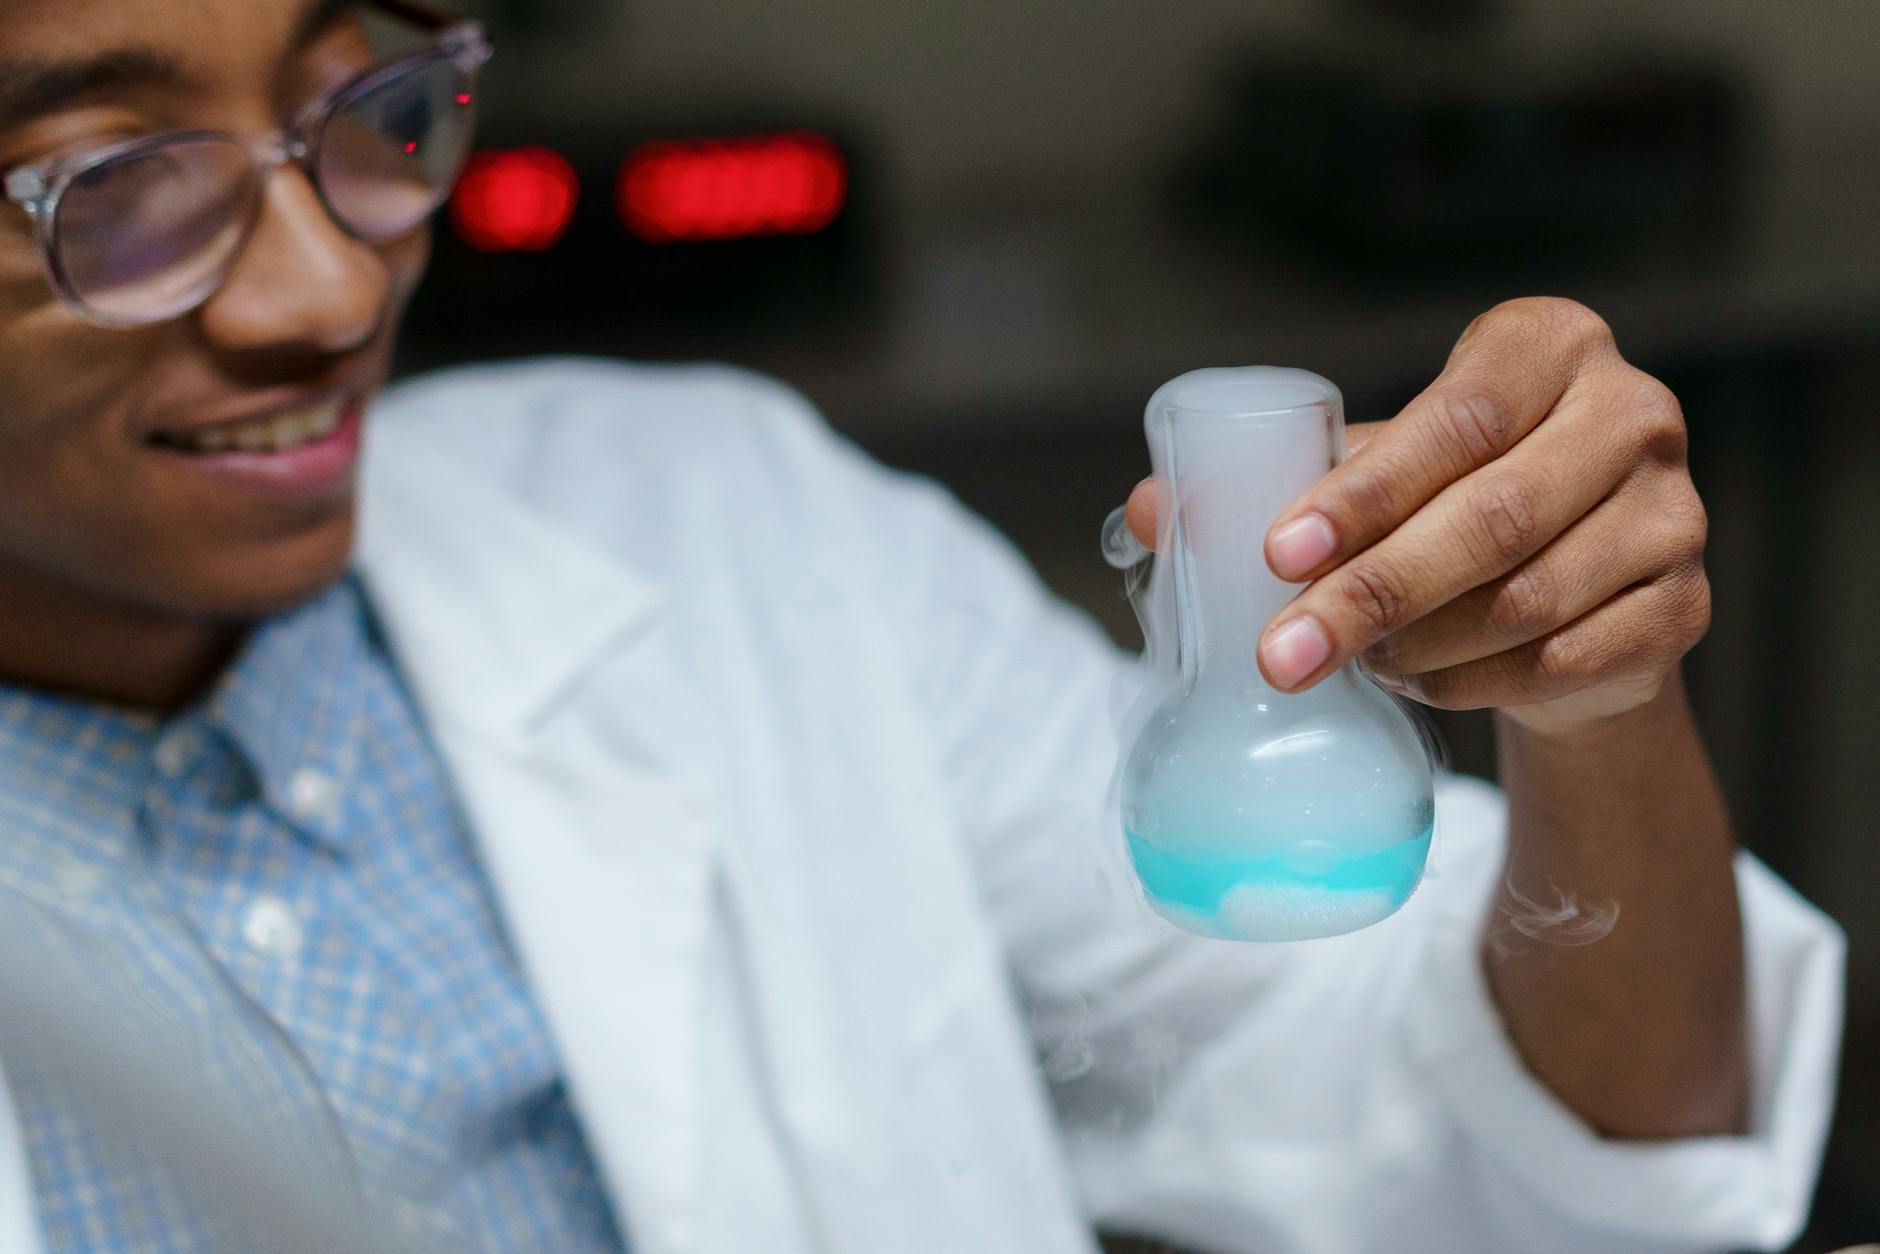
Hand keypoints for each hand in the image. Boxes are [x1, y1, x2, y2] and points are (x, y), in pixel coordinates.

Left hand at [1125, 297, 1711, 737]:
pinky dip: (1468, 685)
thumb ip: (1271, 479)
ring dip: (1414, 646)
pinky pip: (1561, 663)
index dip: (1362, 494)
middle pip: (1493, 518)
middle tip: (1279, 654)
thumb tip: (1143, 513)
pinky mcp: (1682, 608)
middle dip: (1370, 594)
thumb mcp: (1374, 471)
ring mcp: (1674, 514)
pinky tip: (1413, 684)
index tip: (1274, 555)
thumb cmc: (1453, 502)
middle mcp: (1632, 415)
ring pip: (1527, 601)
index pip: (1455, 421)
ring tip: (1340, 664)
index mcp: (1550, 347)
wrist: (1573, 590)